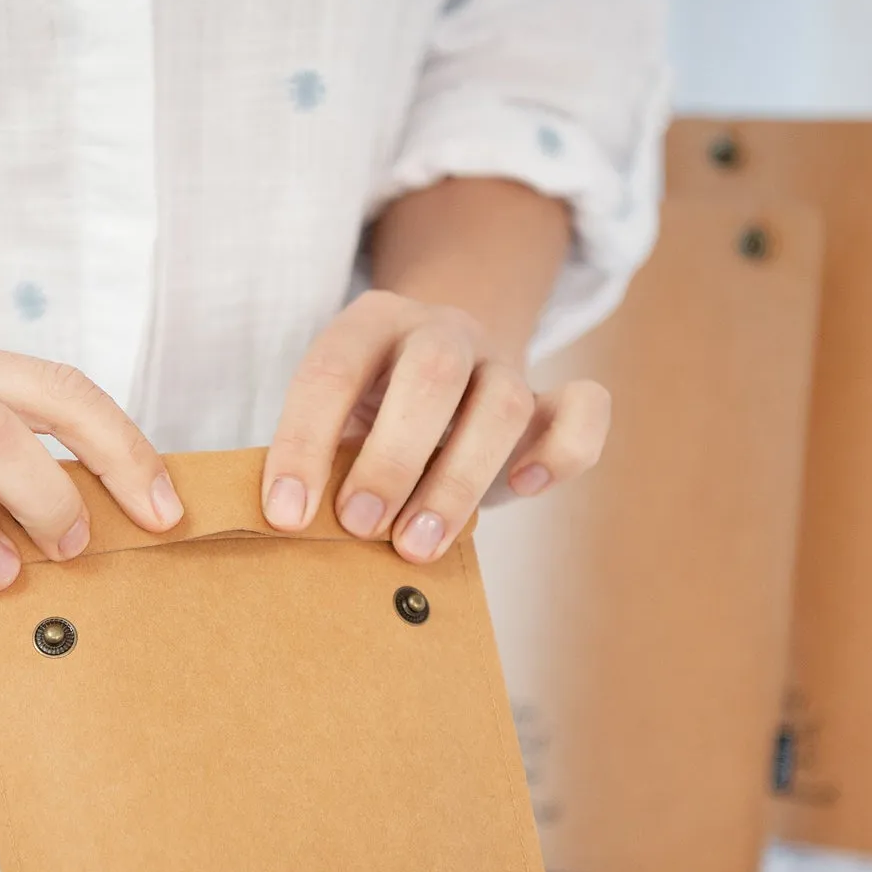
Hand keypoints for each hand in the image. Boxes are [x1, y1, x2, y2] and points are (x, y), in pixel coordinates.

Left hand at [262, 289, 609, 561]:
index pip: (331, 372)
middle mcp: (440, 332)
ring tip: (417, 547)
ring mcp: (500, 361)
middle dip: (391, 459)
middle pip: (432, 375)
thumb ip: (320, 460)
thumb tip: (294, 529)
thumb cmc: (369, 417)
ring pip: (504, 402)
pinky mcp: (548, 399)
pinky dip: (561, 451)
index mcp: (370, 325)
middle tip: (358, 526)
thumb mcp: (333, 423)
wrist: (440, 372)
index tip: (287, 515)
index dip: (304, 444)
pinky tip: (521, 490)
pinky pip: (583, 408)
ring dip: (458, 482)